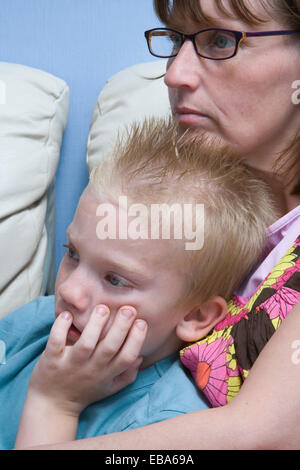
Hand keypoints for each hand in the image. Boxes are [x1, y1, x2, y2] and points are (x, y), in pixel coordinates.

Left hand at [28, 305, 147, 416]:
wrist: (53, 406)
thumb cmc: (85, 392)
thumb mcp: (109, 388)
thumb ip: (127, 375)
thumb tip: (140, 356)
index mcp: (107, 374)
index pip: (127, 357)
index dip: (136, 340)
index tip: (141, 322)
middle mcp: (91, 369)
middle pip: (109, 347)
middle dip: (121, 327)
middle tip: (128, 309)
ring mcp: (71, 364)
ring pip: (85, 344)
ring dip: (94, 325)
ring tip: (102, 308)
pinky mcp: (52, 360)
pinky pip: (56, 342)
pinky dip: (60, 328)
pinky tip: (67, 315)